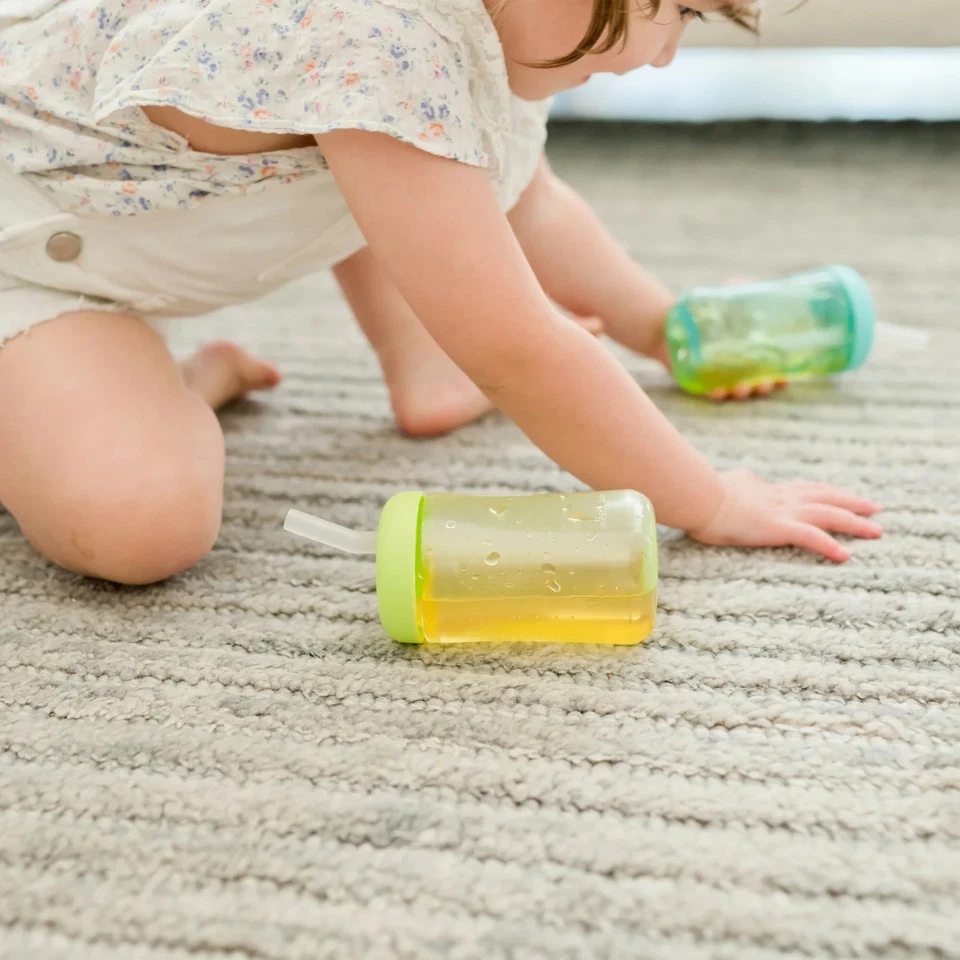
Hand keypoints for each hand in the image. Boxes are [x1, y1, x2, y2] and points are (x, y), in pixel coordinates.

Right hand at [689, 470, 882, 562]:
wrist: (697, 496)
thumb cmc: (701, 493)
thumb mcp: (727, 484)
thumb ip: (741, 484)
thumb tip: (741, 481)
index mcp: (767, 489)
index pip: (805, 488)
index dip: (827, 492)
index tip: (843, 494)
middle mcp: (780, 497)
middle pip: (825, 497)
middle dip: (852, 502)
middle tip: (875, 508)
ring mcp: (780, 511)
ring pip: (827, 514)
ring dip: (854, 522)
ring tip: (877, 531)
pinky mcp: (776, 527)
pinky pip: (811, 537)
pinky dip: (830, 545)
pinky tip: (846, 555)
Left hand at [692, 277, 786, 401]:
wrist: (670, 324)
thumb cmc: (706, 312)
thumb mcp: (726, 297)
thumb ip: (740, 288)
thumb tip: (747, 282)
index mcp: (751, 353)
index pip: (772, 370)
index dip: (781, 377)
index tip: (785, 378)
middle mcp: (737, 369)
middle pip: (757, 385)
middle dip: (763, 387)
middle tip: (764, 383)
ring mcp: (719, 377)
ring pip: (735, 391)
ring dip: (742, 392)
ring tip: (743, 387)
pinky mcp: (700, 382)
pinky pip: (710, 392)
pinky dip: (716, 393)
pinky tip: (719, 390)